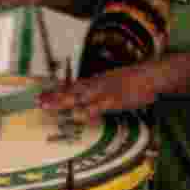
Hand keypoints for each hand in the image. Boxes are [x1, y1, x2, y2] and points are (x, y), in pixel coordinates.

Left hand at [39, 61, 167, 121]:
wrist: (152, 74)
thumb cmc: (134, 81)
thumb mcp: (113, 82)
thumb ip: (99, 90)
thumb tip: (87, 101)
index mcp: (96, 81)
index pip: (71, 87)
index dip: (56, 92)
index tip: (40, 97)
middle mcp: (96, 85)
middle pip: (71, 91)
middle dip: (54, 97)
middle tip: (37, 102)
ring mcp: (105, 91)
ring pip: (80, 97)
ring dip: (63, 102)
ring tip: (47, 107)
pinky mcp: (116, 99)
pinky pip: (100, 106)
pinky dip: (88, 110)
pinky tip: (78, 115)